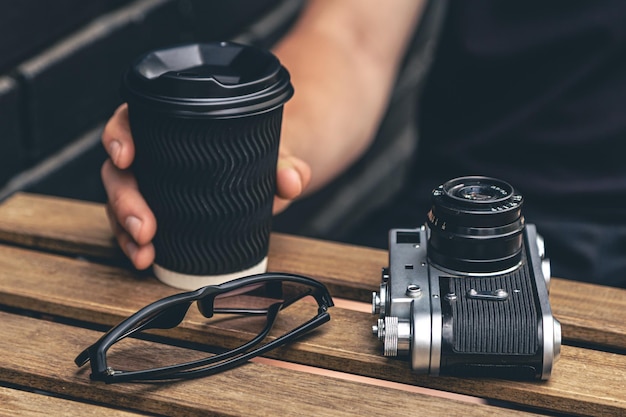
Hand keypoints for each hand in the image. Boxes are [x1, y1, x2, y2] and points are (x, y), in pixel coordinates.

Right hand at [101, 104, 310, 268]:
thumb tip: (291, 180)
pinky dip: (134, 243)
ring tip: (144, 251)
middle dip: (124, 200)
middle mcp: (153, 152)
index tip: (126, 156)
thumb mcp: (276, 153)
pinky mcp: (157, 210)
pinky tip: (145, 257)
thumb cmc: (261, 154)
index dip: (119, 135)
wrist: (268, 176)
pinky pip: (133, 225)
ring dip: (124, 228)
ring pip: (120, 201)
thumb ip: (287, 163)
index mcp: (170, 123)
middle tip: (144, 226)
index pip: (132, 119)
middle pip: (119, 169)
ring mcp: (151, 183)